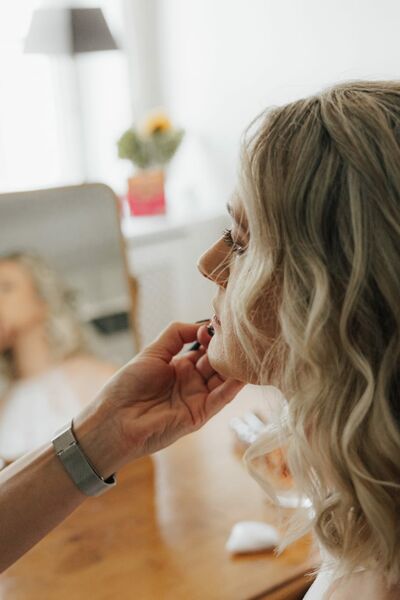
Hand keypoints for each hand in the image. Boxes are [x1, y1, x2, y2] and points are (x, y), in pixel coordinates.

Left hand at [74, 321, 244, 476]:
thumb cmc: (127, 385)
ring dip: (232, 365)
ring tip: (241, 349)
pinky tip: (241, 373)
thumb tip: (202, 324)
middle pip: (217, 362)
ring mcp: (197, 398)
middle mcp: (191, 382)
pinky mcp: (199, 415)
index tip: (217, 324)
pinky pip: (220, 399)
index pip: (205, 348)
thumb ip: (177, 334)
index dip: (212, 336)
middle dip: (224, 348)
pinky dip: (232, 387)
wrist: (113, 418)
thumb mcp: (153, 352)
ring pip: (223, 379)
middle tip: (233, 335)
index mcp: (180, 367)